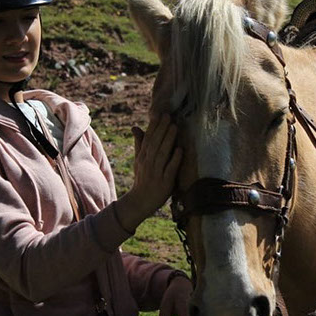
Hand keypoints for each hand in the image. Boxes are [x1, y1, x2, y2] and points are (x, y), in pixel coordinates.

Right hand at [115, 114, 181, 233]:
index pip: (148, 138)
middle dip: (161, 129)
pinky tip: (180, 150)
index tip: (160, 114)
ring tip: (175, 127)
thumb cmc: (142, 178)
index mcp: (142, 157)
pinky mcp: (164, 183)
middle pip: (155, 143)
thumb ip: (140, 144)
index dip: (154, 126)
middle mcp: (148, 163)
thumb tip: (135, 127)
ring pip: (162, 154)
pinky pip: (170, 169)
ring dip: (168, 140)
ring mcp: (156, 173)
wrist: (140, 201)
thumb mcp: (139, 161)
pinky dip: (174, 159)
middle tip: (169, 116)